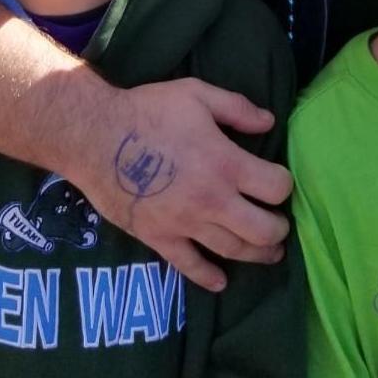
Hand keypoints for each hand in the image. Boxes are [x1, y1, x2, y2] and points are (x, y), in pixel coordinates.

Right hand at [79, 78, 292, 293]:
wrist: (94, 137)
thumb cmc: (148, 111)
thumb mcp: (196, 95)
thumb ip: (237, 108)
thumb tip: (270, 122)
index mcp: (226, 164)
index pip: (275, 187)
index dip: (283, 184)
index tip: (279, 182)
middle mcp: (212, 200)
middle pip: (262, 230)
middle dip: (279, 230)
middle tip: (280, 225)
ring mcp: (186, 224)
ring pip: (233, 250)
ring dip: (257, 254)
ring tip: (269, 253)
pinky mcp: (160, 238)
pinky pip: (189, 266)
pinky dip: (209, 277)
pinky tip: (221, 281)